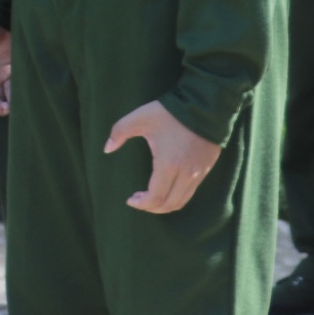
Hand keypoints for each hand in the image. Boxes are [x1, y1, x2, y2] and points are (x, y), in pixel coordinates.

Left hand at [105, 101, 219, 213]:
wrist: (204, 106)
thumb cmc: (170, 113)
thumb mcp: (140, 118)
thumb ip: (119, 132)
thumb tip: (107, 149)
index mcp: (168, 165)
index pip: (156, 197)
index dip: (142, 204)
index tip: (130, 199)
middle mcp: (186, 174)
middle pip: (169, 204)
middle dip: (152, 208)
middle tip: (139, 201)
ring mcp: (198, 173)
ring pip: (182, 200)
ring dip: (166, 204)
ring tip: (151, 198)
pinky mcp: (206, 169)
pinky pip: (191, 191)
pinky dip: (177, 196)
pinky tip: (167, 188)